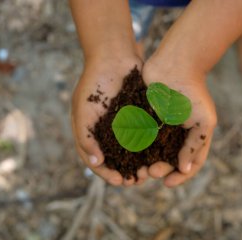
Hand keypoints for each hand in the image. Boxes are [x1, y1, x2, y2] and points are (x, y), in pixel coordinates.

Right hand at [71, 56, 148, 185]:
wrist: (114, 57)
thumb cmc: (94, 84)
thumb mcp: (83, 111)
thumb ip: (85, 137)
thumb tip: (96, 163)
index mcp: (91, 134)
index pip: (96, 161)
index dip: (107, 173)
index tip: (119, 181)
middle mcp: (107, 133)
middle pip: (116, 160)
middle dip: (126, 173)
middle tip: (137, 181)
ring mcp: (124, 126)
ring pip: (132, 152)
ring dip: (139, 164)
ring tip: (149, 173)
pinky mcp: (139, 117)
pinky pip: (145, 136)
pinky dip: (150, 148)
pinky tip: (158, 155)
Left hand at [142, 58, 216, 186]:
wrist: (175, 64)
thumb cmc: (193, 93)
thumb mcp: (203, 122)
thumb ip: (195, 145)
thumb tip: (183, 169)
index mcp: (193, 136)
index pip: (189, 163)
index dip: (180, 176)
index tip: (168, 183)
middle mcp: (176, 134)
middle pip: (168, 160)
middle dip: (160, 169)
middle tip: (151, 172)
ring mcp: (159, 126)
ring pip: (151, 152)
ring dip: (145, 164)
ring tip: (138, 170)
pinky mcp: (143, 117)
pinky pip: (138, 137)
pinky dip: (134, 148)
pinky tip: (127, 156)